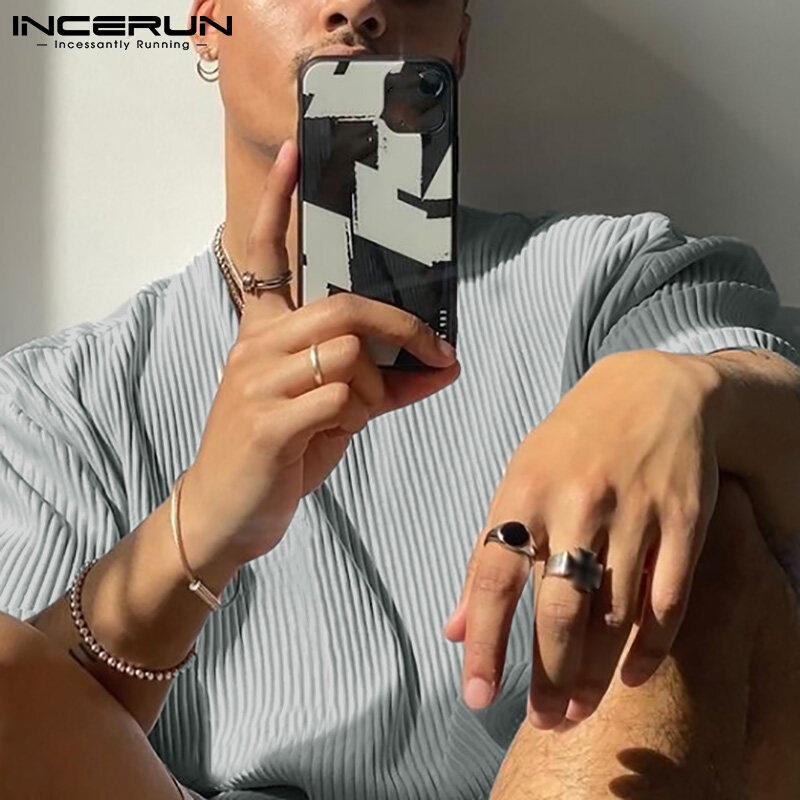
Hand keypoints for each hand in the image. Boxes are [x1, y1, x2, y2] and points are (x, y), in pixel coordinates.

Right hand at [180, 139, 460, 574]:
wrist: (227, 513)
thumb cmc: (280, 453)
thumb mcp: (331, 410)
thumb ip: (381, 381)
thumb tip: (446, 364)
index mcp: (262, 334)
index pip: (264, 256)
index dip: (277, 204)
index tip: (295, 155)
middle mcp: (254, 348)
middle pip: (342, 307)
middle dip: (402, 327)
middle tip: (437, 354)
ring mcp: (256, 383)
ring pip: (346, 354)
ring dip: (374, 387)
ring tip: (356, 414)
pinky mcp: (267, 423)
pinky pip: (339, 397)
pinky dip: (359, 414)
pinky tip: (335, 433)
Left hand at [442, 349, 721, 728]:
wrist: (653, 389)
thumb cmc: (572, 441)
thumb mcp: (518, 479)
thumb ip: (485, 552)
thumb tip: (453, 626)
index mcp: (524, 490)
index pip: (492, 576)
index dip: (483, 641)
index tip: (477, 695)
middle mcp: (577, 502)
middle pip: (558, 609)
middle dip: (548, 677)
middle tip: (545, 721)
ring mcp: (634, 511)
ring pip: (614, 614)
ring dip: (594, 673)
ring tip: (577, 710)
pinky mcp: (684, 520)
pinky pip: (668, 600)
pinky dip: (652, 648)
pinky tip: (631, 676)